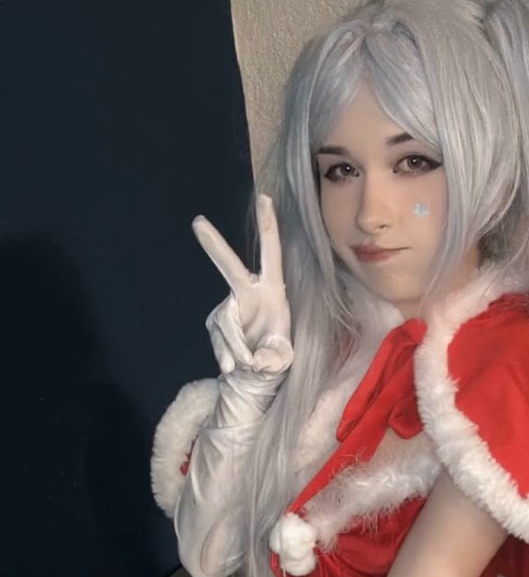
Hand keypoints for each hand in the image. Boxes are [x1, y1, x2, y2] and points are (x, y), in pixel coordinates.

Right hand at [192, 194, 292, 378]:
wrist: (255, 377)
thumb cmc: (276, 360)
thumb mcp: (282, 361)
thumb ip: (272, 359)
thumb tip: (256, 359)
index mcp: (274, 293)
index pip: (271, 255)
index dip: (268, 228)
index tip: (264, 199)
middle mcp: (249, 293)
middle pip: (230, 267)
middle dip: (215, 246)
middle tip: (198, 222)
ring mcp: (230, 306)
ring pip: (225, 323)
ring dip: (233, 347)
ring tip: (245, 365)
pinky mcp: (217, 322)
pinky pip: (218, 338)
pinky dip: (224, 355)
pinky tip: (232, 367)